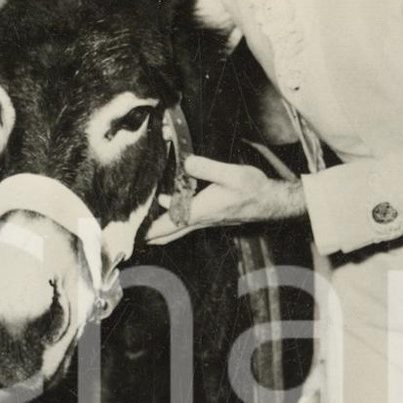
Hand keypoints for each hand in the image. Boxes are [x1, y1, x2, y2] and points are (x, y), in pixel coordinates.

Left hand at [145, 155, 305, 244]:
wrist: (272, 201)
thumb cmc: (254, 189)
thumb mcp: (232, 174)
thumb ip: (207, 168)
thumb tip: (185, 163)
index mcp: (200, 211)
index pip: (168, 225)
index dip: (149, 230)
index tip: (132, 236)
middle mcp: (200, 219)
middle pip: (169, 232)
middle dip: (150, 235)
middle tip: (130, 239)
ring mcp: (206, 219)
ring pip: (177, 228)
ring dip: (159, 228)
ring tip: (142, 226)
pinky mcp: (212, 215)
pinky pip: (186, 221)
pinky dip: (172, 219)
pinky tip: (166, 203)